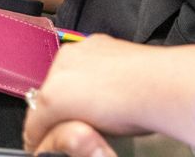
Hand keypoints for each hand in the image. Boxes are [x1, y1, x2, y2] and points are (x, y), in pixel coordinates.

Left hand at [22, 35, 194, 152]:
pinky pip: (36, 125)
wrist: (157, 83)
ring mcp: (59, 75)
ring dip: (53, 122)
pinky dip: (40, 139)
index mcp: (92, 47)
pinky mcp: (52, 99)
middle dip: (62, 110)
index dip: (76, 100)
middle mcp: (72, 55)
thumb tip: (122, 93)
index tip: (82, 114)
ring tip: (64, 139)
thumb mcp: (132, 76)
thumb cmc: (156, 81)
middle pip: (55, 88)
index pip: (72, 77)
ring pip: (45, 105)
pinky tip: (48, 148)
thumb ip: (118, 80)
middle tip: (74, 129)